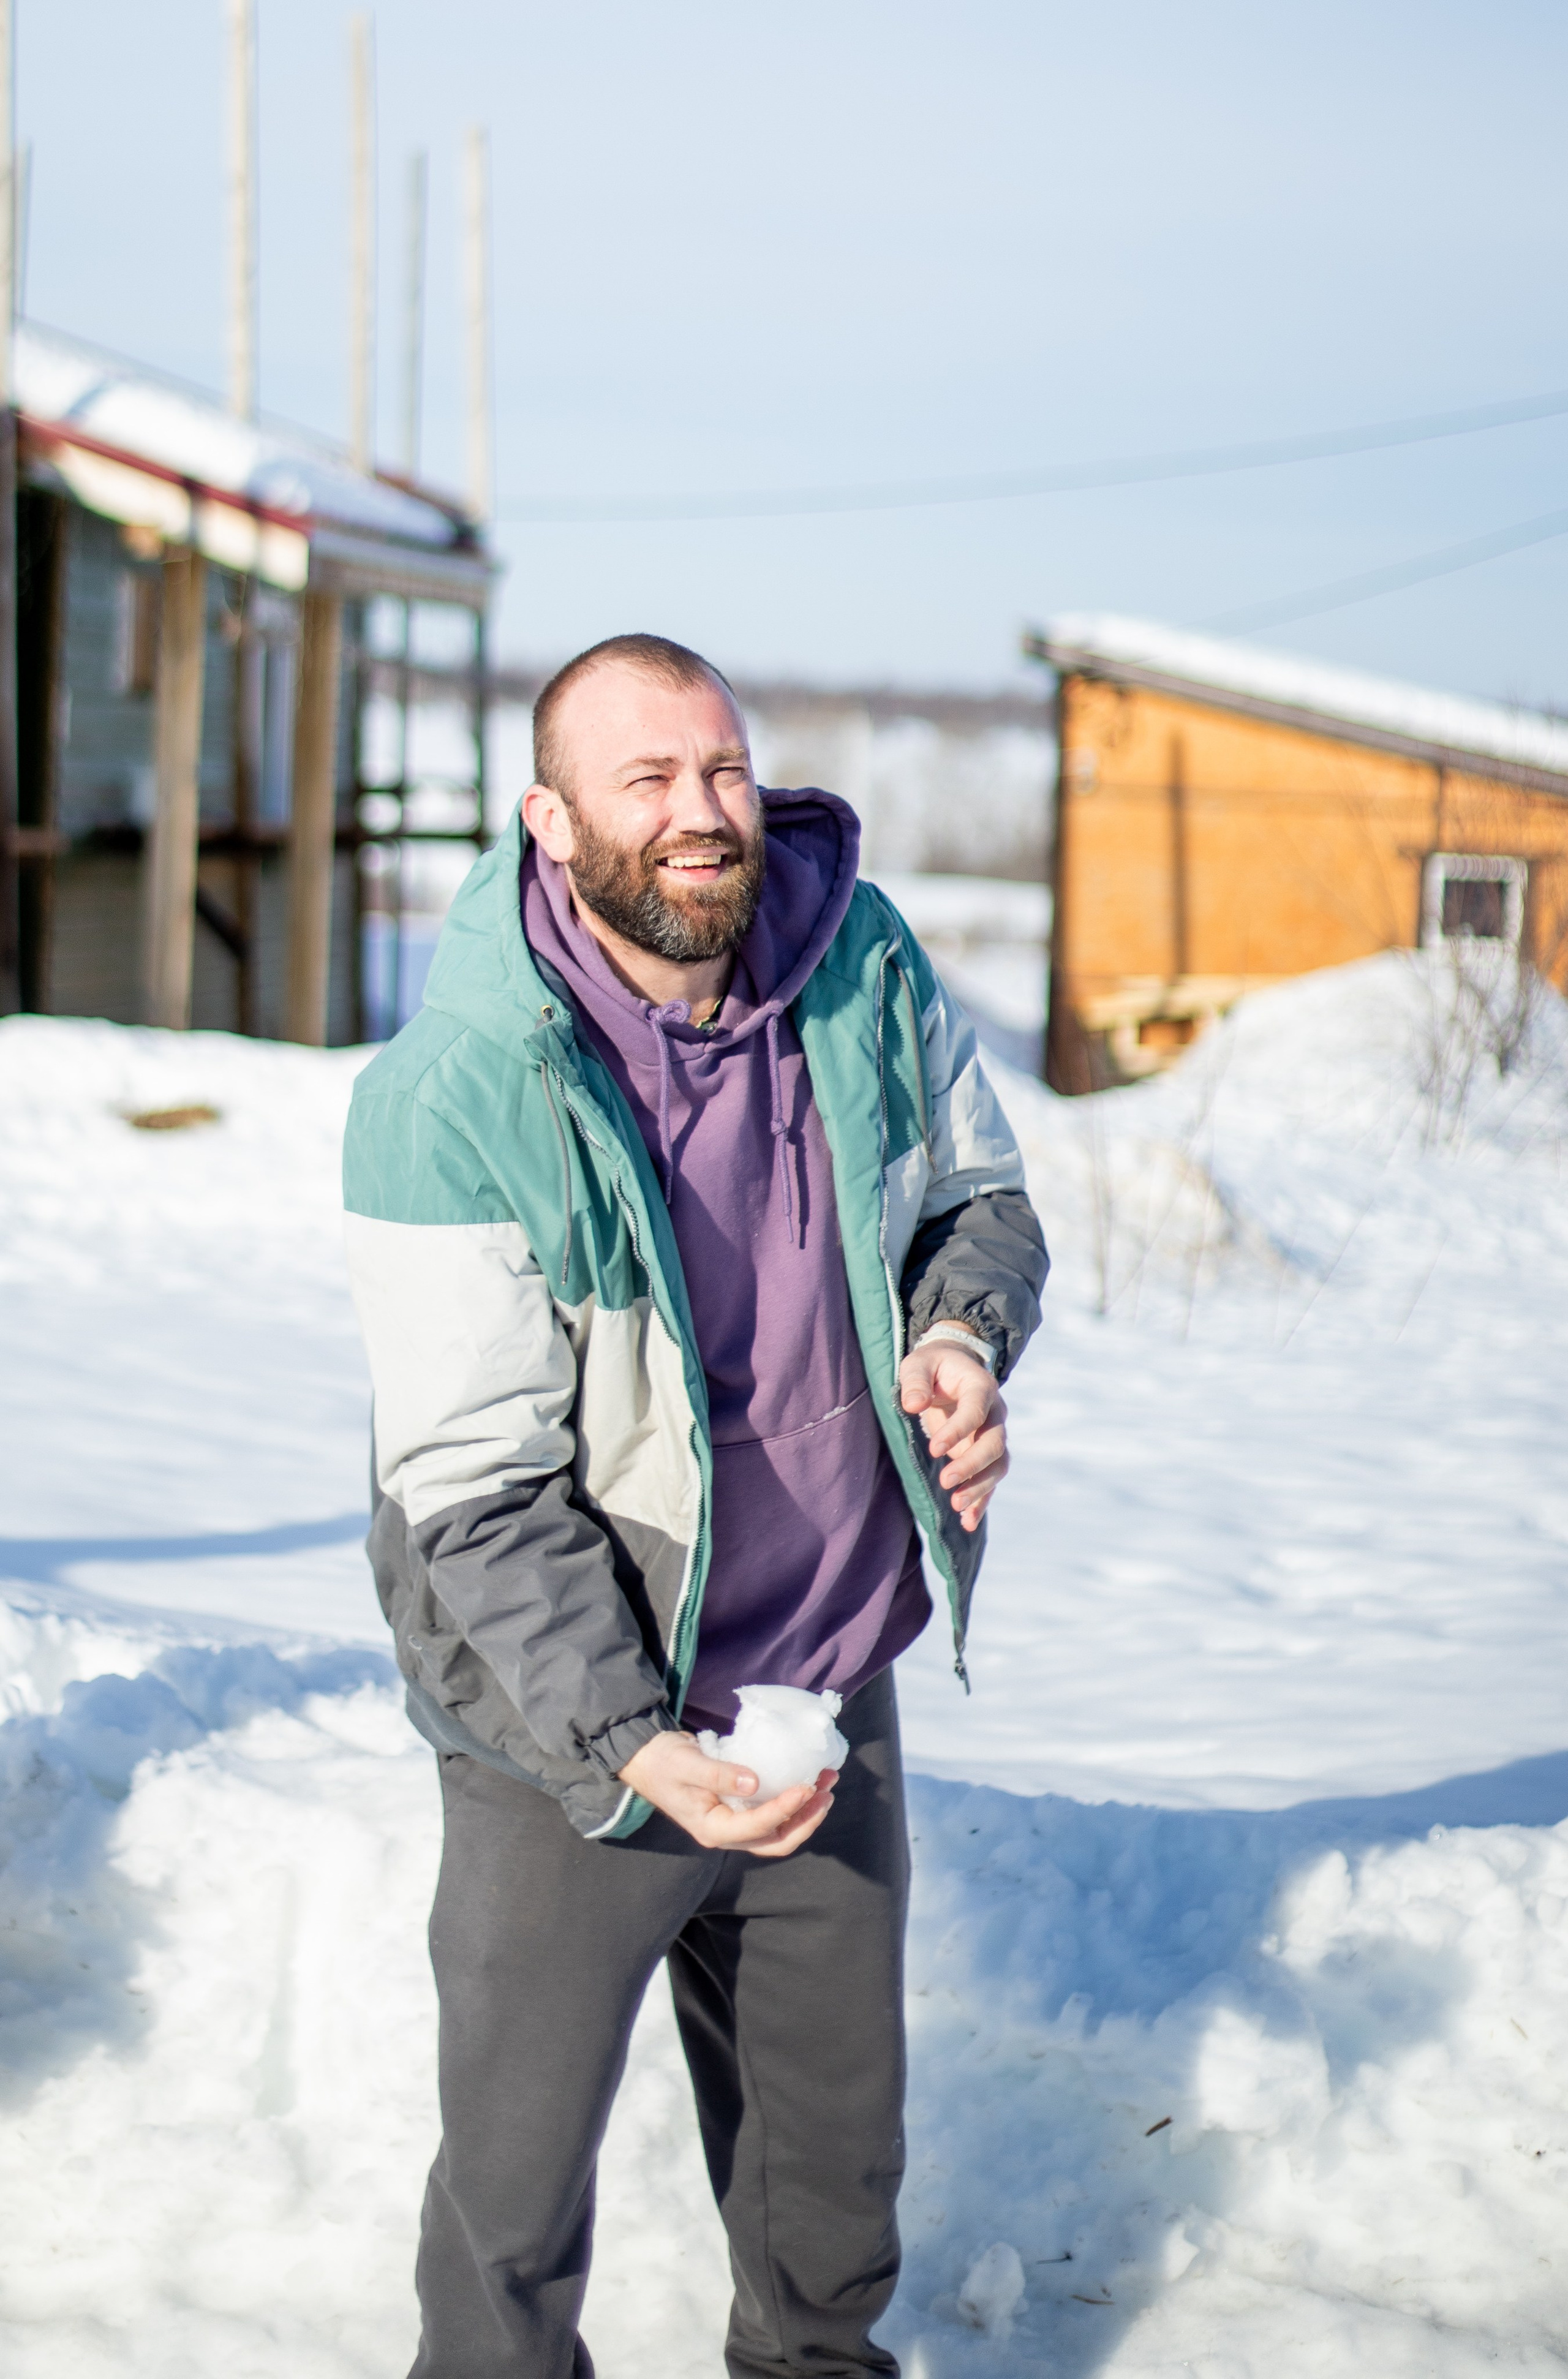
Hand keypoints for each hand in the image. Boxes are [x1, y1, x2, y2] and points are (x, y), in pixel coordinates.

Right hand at [618, 1730, 837, 1856]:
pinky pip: (772, 1814)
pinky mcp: (738, 1809)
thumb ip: (718, 1774)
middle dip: (806, 1819)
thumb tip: (754, 1782)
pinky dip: (794, 1802)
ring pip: (778, 1831)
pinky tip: (807, 1781)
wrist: (646, 1758)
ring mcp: (734, 1823)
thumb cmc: (662, 1761)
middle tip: (827, 1791)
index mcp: (712, 1828)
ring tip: (826, 1783)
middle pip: (776, 1840)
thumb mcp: (686, 1764)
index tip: (806, 1785)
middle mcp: (727, 1833)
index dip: (785, 1809)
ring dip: (806, 1812)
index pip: (758, 1827)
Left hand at [898, 1334, 1008, 1533]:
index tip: (935, 1449)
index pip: (976, 1411)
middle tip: (945, 1481)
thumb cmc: (933, 1365)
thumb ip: (915, 1381)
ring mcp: (993, 1435)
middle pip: (994, 1443)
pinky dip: (982, 1501)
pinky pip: (991, 1479)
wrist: (954, 1368)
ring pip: (997, 1465)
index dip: (958, 1431)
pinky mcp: (986, 1453)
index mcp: (980, 1387)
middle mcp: (994, 1413)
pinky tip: (967, 1522)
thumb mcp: (918, 1363)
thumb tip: (913, 1405)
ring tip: (956, 1506)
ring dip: (980, 1487)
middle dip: (972, 1465)